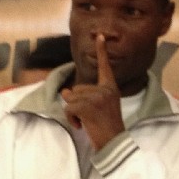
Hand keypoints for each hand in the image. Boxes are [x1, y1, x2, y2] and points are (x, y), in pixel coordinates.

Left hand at [60, 34, 125, 149]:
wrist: (113, 143)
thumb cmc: (106, 128)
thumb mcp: (96, 109)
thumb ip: (82, 97)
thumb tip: (64, 91)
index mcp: (111, 88)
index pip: (105, 67)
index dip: (102, 51)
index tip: (100, 35)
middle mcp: (105, 89)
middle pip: (76, 88)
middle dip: (76, 103)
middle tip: (91, 117)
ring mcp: (97, 97)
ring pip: (70, 98)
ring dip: (73, 112)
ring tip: (87, 122)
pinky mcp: (88, 106)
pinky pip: (68, 108)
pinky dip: (70, 119)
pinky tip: (82, 126)